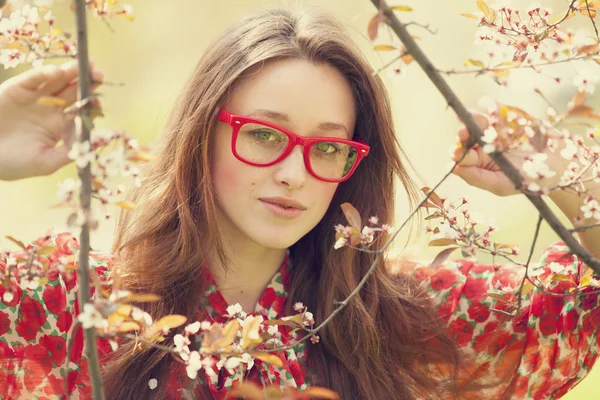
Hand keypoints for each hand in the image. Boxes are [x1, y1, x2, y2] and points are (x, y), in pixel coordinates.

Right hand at [0, 60, 102, 180]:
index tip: (98, 103)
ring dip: (71, 72)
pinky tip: (57, 73)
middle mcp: (51, 109)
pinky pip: (33, 79)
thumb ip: (66, 154)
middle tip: (100, 74)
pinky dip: (44, 74)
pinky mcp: (17, 89)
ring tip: (86, 66)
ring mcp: (35, 97)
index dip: (91, 106)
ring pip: (57, 81)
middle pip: (74, 92)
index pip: (82, 112)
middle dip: (88, 82)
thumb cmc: (12, 163)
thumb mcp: (44, 163)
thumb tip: (88, 144)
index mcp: (61, 126)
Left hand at [450, 110, 568, 195]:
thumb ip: (477, 178)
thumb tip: (454, 168)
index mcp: (477, 162)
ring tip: (475, 119)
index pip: (461, 155)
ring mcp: (493, 128)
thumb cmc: (527, 179)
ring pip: (476, 120)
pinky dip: (490, 106)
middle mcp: (481, 144)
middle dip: (463, 133)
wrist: (558, 163)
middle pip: (465, 135)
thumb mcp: (502, 185)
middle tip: (462, 132)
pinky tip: (491, 109)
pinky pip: (493, 107)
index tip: (455, 150)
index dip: (456, 152)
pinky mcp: (505, 114)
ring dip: (474, 118)